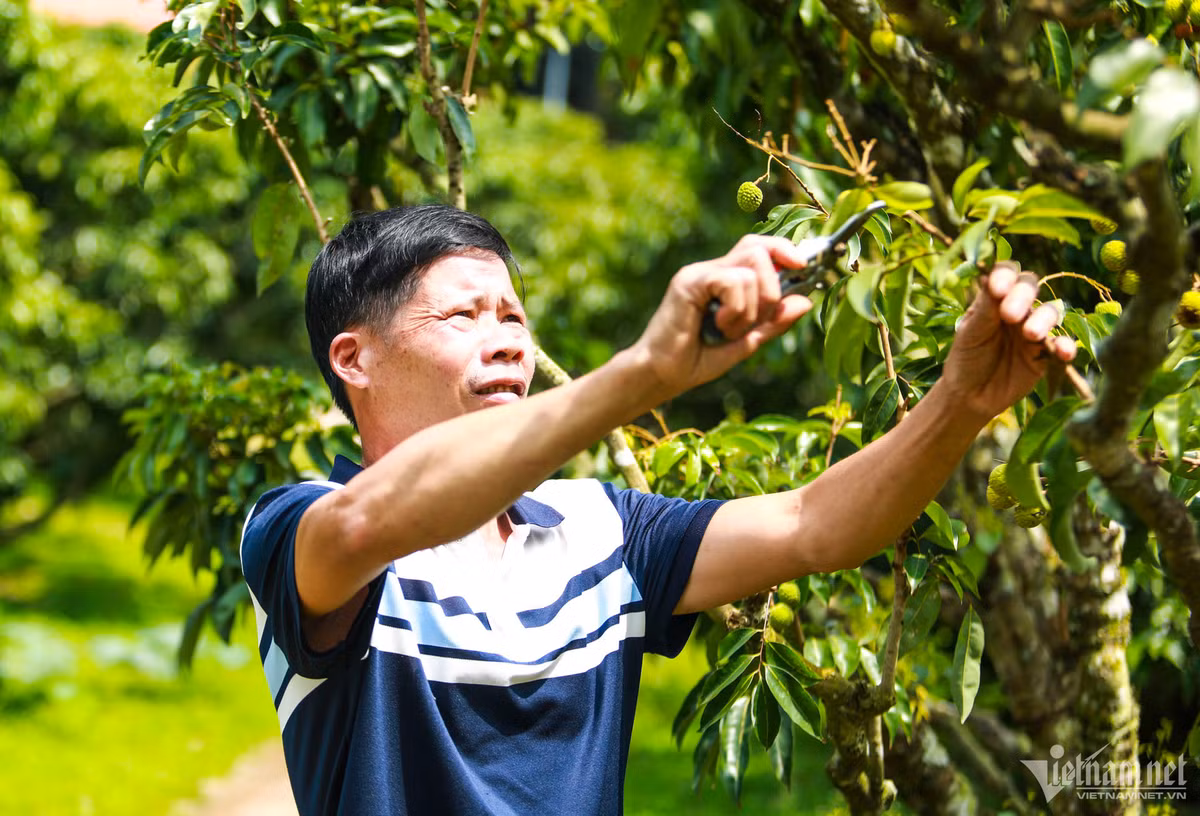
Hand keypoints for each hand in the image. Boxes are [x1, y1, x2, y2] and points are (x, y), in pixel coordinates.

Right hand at [634, 235, 812, 397]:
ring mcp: (700, 273)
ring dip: (752, 309)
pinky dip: (736, 310)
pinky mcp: (690, 281)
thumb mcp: (746, 343)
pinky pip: (733, 281)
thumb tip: (805, 301)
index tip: (803, 266)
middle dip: (774, 287)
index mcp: (725, 280)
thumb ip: (772, 323)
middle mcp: (713, 270)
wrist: (662, 375)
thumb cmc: (697, 361)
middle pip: (759, 248)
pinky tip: (718, 327)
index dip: (784, 250)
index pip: (760, 248)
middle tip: (760, 319)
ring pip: (751, 270)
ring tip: (729, 332)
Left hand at [942, 261, 1076, 420]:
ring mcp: (1033, 329)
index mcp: (995, 299)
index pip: (1006, 275)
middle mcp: (1017, 308)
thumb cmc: (966, 359)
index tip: (997, 289)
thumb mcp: (969, 333)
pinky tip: (1063, 351)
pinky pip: (1063, 344)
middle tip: (1009, 315)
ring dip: (1043, 319)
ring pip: (1049, 312)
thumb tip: (989, 275)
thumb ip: (984, 308)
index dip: (1006, 276)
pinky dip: (1066, 345)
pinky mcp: (1046, 353)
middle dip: (1022, 296)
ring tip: (1030, 334)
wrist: (971, 396)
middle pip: (1030, 288)